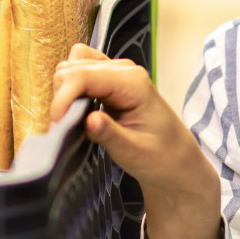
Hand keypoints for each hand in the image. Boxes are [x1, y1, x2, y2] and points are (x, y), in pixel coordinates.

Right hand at [51, 44, 222, 238]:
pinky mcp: (111, 86)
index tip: (55, 125)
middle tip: (60, 130)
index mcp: (135, 83)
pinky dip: (70, 89)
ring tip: (67, 124)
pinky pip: (78, 74)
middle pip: (71, 67)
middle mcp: (127, 73)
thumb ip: (113, 135)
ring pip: (72, 67)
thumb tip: (91, 119)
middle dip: (60, 94)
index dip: (63, 97)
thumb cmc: (166, 163)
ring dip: (63, 91)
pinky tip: (73, 115)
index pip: (82, 74)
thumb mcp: (139, 155)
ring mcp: (118, 77)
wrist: (183, 171)